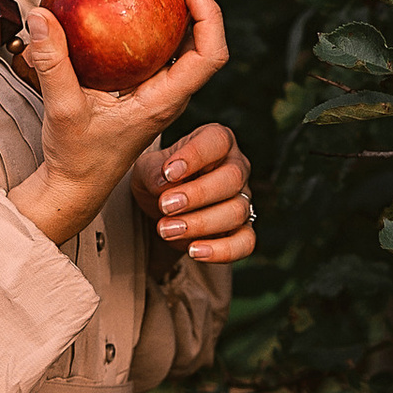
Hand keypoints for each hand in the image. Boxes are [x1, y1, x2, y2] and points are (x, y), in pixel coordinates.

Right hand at [8, 0, 230, 253]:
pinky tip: (134, 1)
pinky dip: (156, 21)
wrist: (74, 185)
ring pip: (186, 42)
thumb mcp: (61, 108)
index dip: (208, 13)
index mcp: (165, 101)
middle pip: (205, 39)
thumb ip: (51, 62)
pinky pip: (161, 48)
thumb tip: (39, 14)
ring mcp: (160, 90)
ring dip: (181, 5)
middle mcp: (171, 93)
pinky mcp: (145, 88)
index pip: (210, 54)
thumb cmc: (76, 157)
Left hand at [131, 118, 255, 267]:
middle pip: (232, 178)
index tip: (168, 173)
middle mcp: (237, 167)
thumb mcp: (147, 168)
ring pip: (237, 211)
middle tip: (165, 206)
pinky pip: (245, 243)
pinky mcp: (243, 231)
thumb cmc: (159, 178)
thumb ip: (153, 171)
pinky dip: (221, 251)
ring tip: (166, 230)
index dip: (195, 156)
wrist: (163, 208)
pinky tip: (193, 252)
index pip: (217, 141)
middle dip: (197, 194)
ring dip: (200, 224)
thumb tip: (165, 180)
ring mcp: (244, 200)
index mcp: (218, 141)